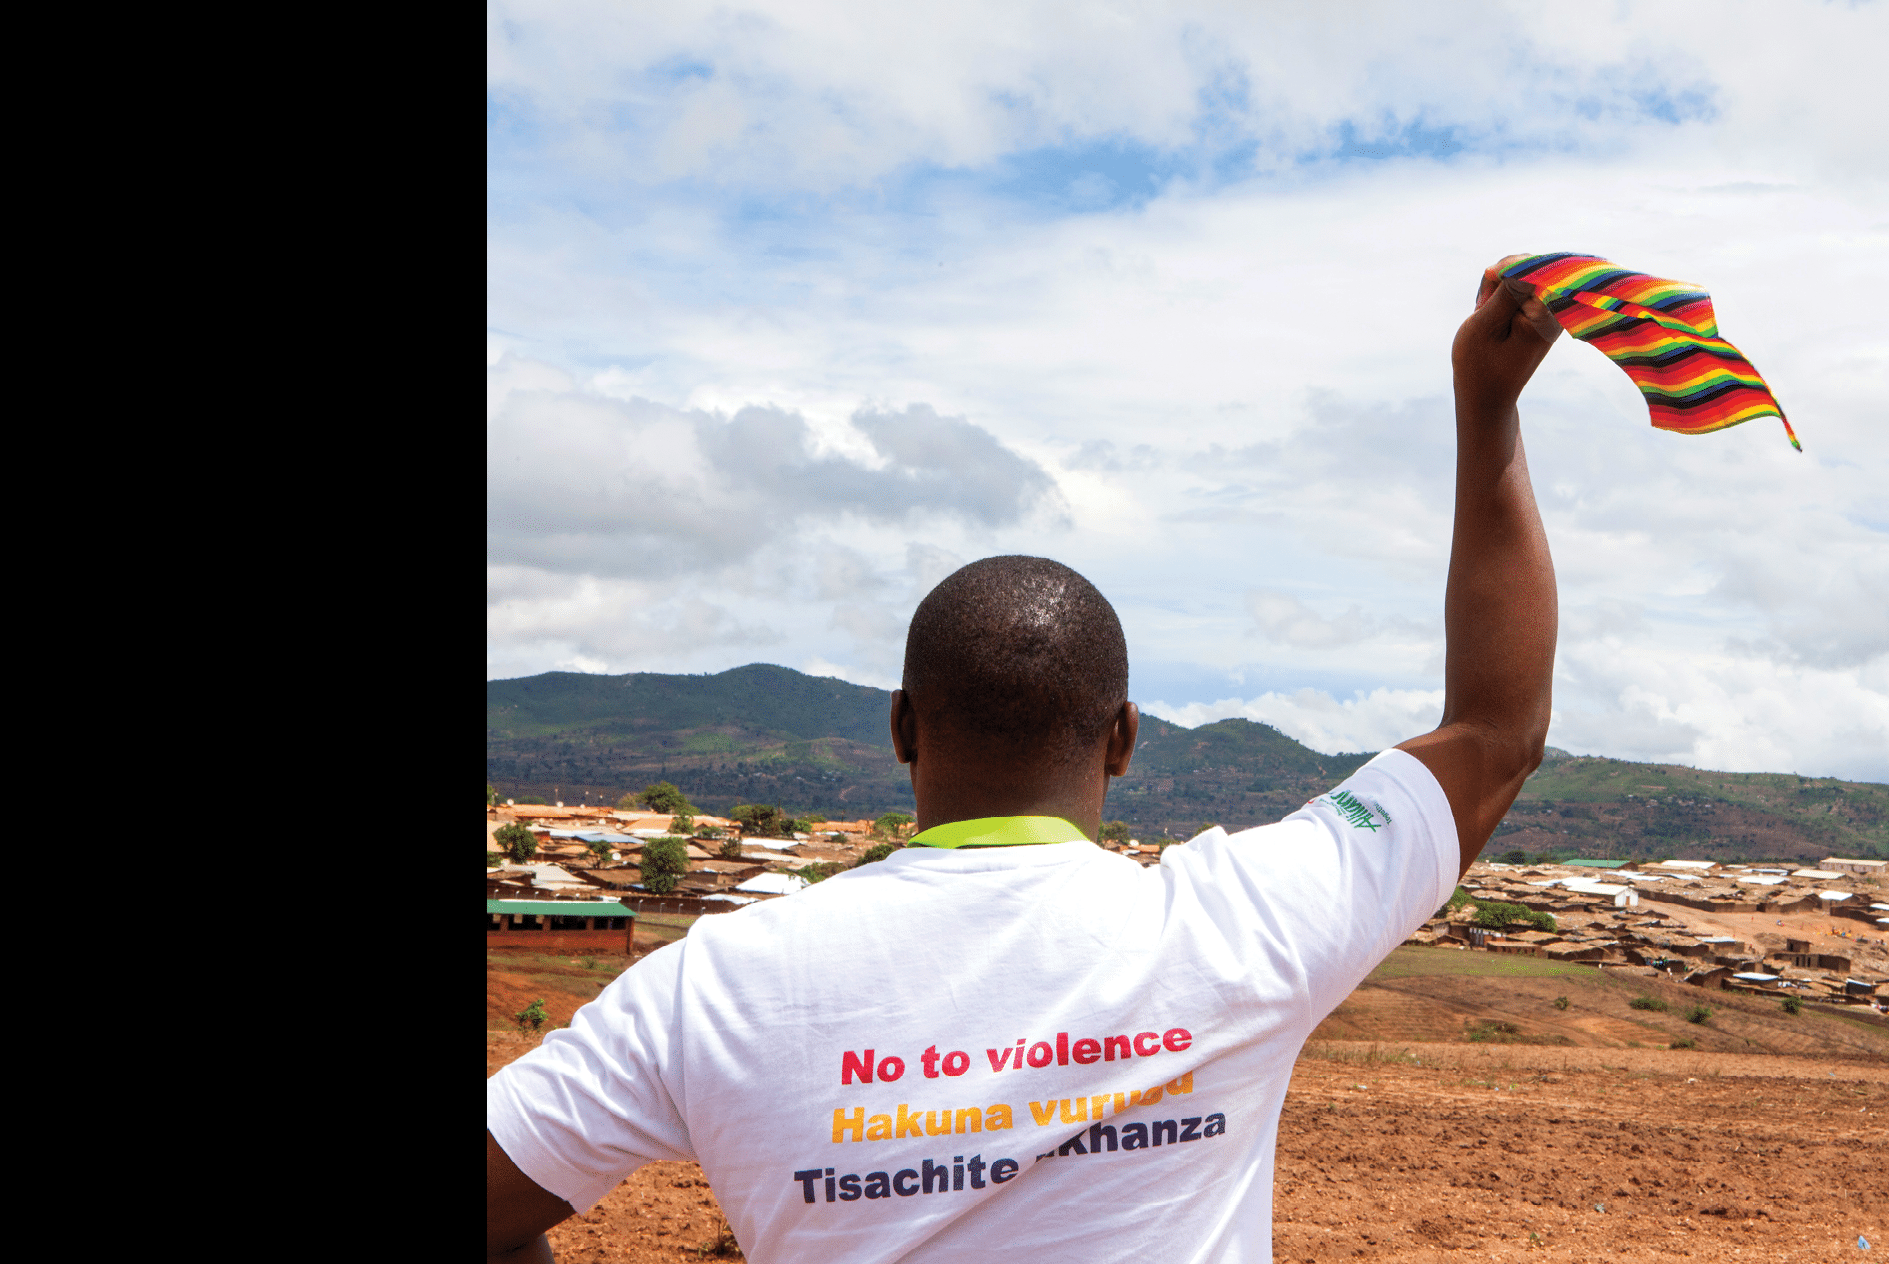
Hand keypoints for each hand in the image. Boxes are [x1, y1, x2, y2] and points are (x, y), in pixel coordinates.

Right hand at [1451, 255, 1561, 415]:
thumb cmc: (1480, 365)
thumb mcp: (1485, 325)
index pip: (1532, 268)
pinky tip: (1491, 313)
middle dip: (1501, 278)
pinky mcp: (1540, 314)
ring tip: (1483, 312)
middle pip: (1529, 269)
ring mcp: (1549, 312)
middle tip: (1482, 305)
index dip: (1506, 268)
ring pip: (1522, 277)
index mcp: (1546, 315)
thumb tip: (1520, 263)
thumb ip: (1505, 292)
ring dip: (1498, 287)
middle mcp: (1555, 311)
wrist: (1486, 396)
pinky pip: (1522, 290)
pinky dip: (1502, 296)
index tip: (1487, 280)